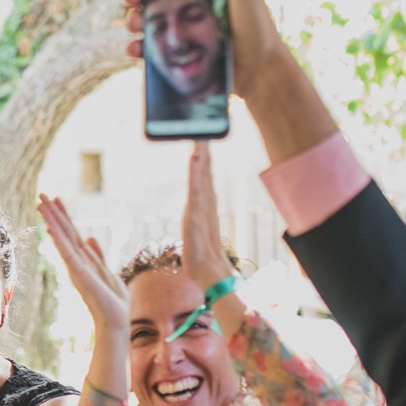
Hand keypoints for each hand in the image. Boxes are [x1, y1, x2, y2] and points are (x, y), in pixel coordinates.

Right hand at [37, 194, 127, 333]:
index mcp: (84, 258)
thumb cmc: (112, 300)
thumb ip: (98, 255)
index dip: (64, 215)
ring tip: (40, 205)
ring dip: (52, 221)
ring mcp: (76, 267)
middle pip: (63, 231)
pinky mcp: (80, 275)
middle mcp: (76, 261)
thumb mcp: (107, 271)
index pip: (72, 232)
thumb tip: (91, 238)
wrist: (115, 320)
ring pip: (62, 239)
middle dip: (53, 212)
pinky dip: (59, 241)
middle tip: (40, 195)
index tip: (56, 198)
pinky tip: (51, 229)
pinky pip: (67, 254)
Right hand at [124, 0, 287, 102]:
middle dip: (134, 6)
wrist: (261, 71)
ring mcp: (184, 38)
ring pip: (148, 28)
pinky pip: (153, 55)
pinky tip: (135, 52)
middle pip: (151, 3)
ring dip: (132, 27)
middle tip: (133, 12)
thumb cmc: (256, 25)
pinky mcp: (182, 62)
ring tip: (134, 31)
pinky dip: (138, 52)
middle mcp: (189, 12)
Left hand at [181, 143, 235, 292]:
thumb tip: (197, 228)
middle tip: (203, 132)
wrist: (209, 273)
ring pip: (202, 176)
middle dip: (204, 152)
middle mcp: (205, 205)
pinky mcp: (196, 214)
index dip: (204, 162)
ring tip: (199, 139)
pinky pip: (196, 186)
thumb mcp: (196, 238)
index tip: (202, 144)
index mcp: (205, 208)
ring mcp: (202, 208)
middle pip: (205, 173)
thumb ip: (198, 229)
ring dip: (201, 156)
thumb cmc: (202, 260)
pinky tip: (195, 158)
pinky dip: (197, 171)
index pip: (204, 180)